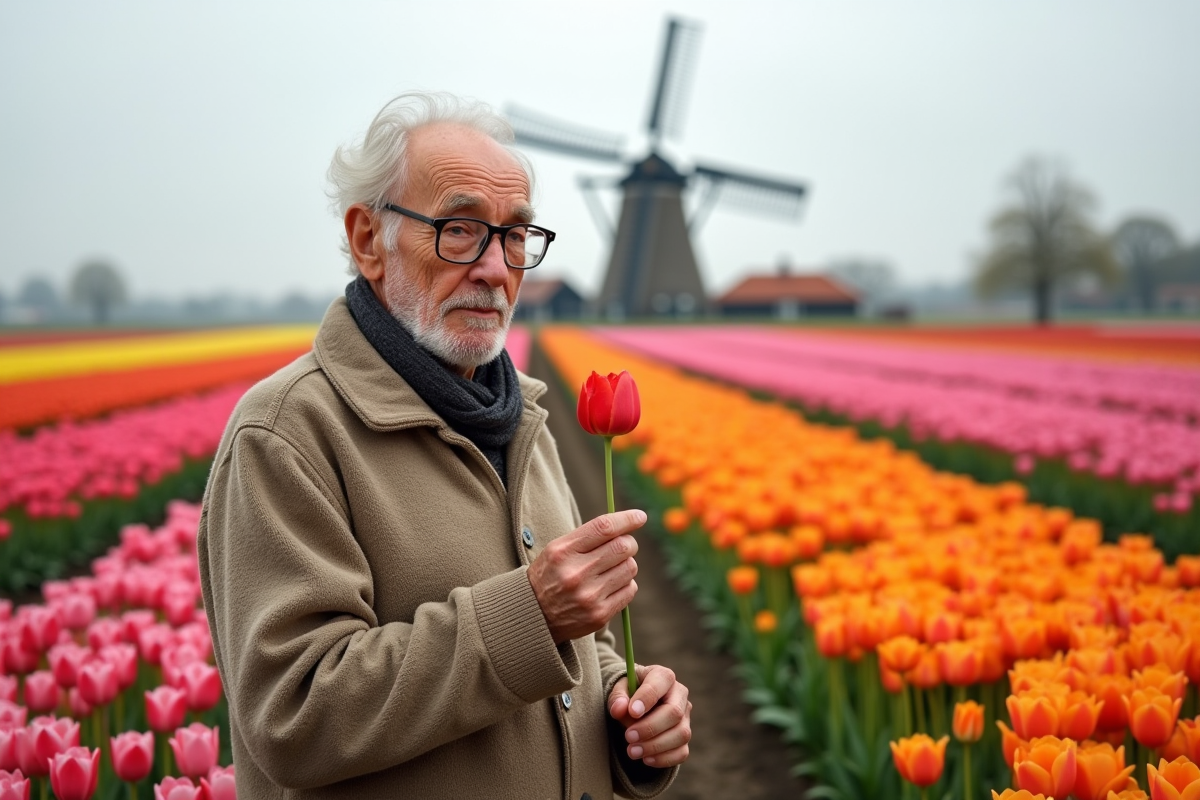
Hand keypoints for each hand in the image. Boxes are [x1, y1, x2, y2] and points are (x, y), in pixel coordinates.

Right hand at [527, 510, 643, 643]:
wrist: (535, 617)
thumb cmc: (551, 575)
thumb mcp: (557, 550)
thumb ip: (587, 536)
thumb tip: (626, 525)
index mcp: (562, 552)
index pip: (603, 528)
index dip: (627, 519)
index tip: (640, 517)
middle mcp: (576, 573)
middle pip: (623, 547)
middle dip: (629, 543)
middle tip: (624, 546)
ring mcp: (589, 596)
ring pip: (630, 568)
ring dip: (626, 564)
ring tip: (610, 569)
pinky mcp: (600, 614)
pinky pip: (630, 589)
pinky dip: (625, 584)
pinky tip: (610, 586)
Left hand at [608, 664, 691, 767]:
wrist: (636, 708)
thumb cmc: (629, 695)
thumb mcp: (619, 689)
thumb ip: (618, 697)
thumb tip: (619, 709)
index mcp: (663, 676)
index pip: (662, 681)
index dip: (647, 697)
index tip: (632, 712)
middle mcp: (679, 695)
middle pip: (674, 712)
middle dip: (650, 727)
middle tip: (628, 737)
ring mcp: (685, 717)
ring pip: (681, 734)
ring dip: (655, 746)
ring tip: (632, 751)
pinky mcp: (684, 738)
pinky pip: (682, 752)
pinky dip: (664, 758)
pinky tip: (646, 759)